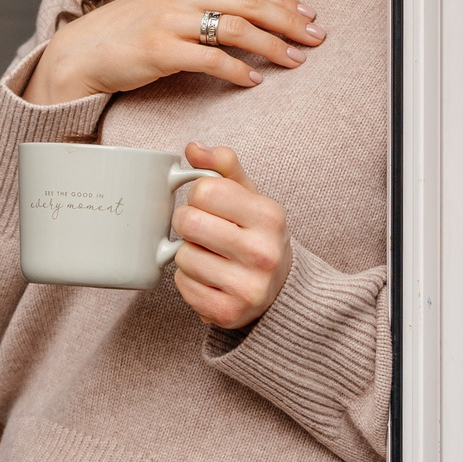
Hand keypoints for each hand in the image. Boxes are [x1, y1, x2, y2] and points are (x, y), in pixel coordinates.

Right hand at [23, 0, 325, 104]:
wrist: (80, 52)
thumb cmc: (125, 34)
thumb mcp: (165, 8)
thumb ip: (200, 6)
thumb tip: (243, 17)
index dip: (283, 1)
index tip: (309, 16)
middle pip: (250, 3)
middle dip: (289, 21)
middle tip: (316, 38)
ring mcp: (168, 21)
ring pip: (236, 28)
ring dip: (272, 45)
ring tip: (294, 61)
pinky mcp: (159, 50)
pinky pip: (209, 59)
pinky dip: (237, 69)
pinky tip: (253, 80)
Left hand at [169, 143, 291, 329]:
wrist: (280, 290)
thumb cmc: (256, 235)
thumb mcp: (249, 196)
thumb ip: (222, 167)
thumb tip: (193, 148)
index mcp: (269, 216)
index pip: (204, 190)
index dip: (198, 196)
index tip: (210, 206)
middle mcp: (263, 253)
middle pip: (188, 222)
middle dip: (186, 223)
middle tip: (200, 230)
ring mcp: (248, 287)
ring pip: (182, 256)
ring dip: (187, 254)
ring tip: (209, 256)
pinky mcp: (229, 313)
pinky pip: (182, 286)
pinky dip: (188, 280)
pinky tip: (208, 277)